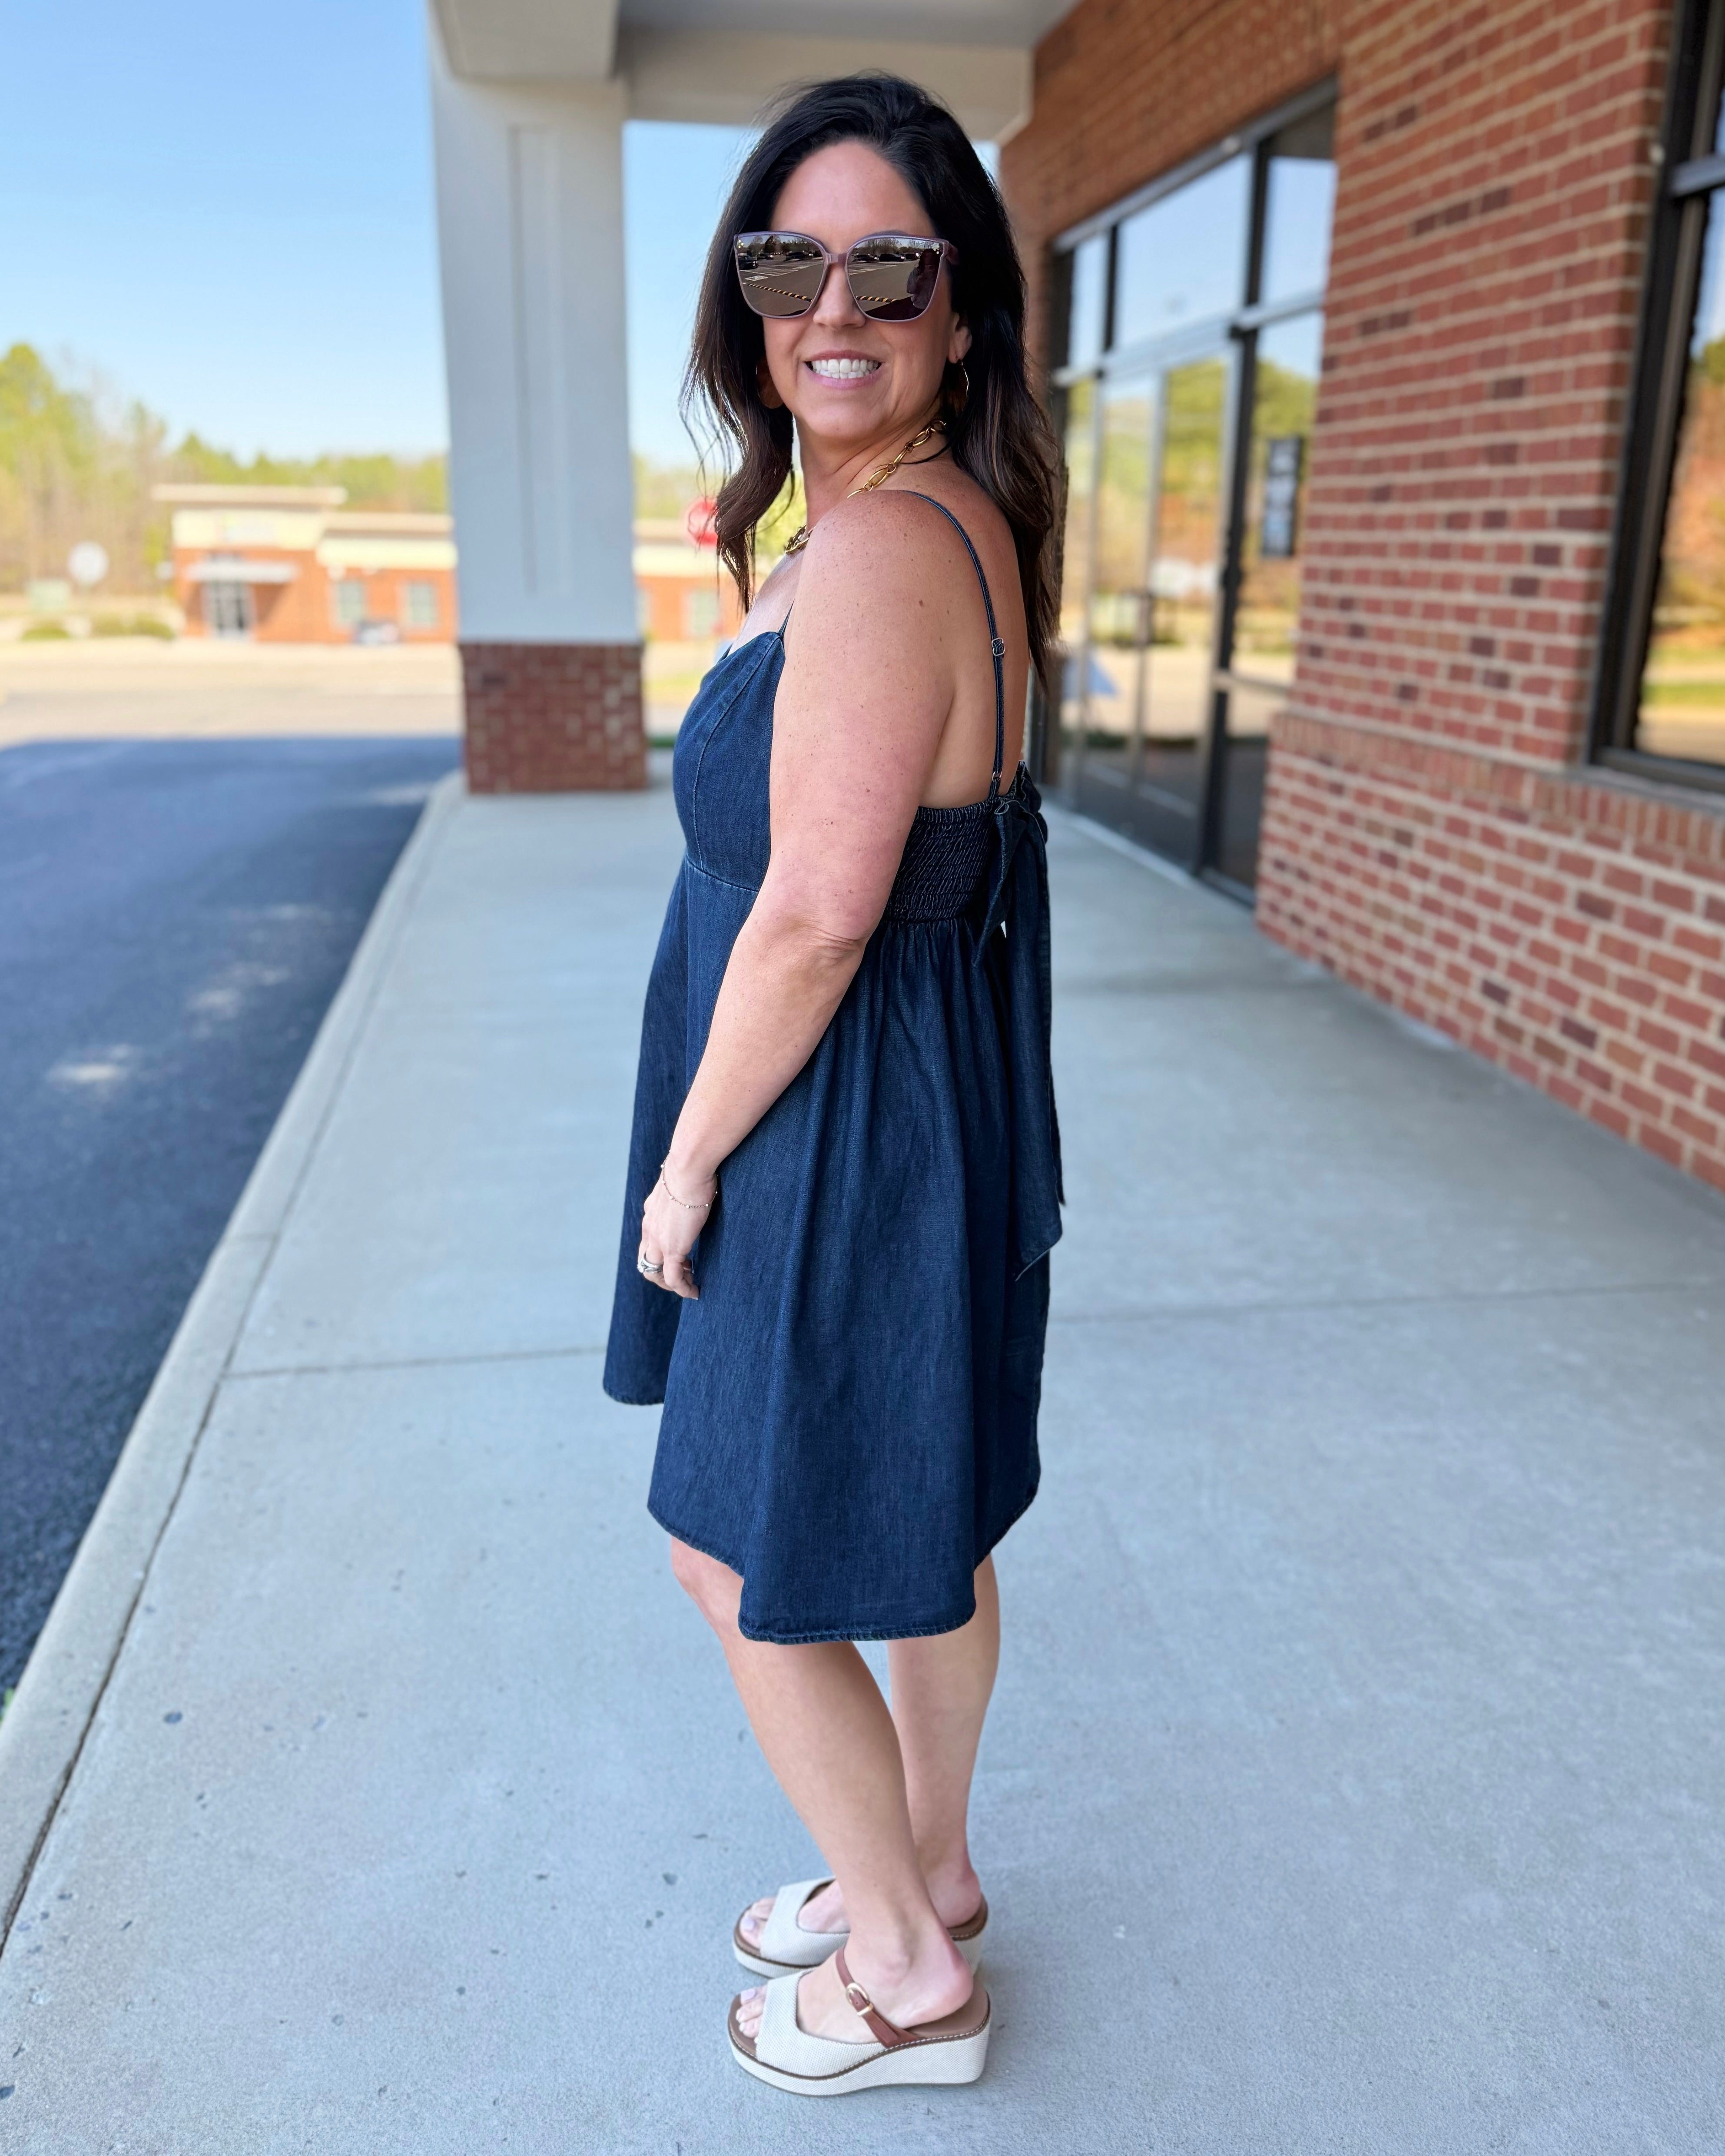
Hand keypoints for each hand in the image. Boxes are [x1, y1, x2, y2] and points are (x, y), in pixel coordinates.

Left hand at [637, 1163, 715, 1300]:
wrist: (688, 1169)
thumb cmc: (692, 1169)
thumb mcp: (682, 1183)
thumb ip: (683, 1192)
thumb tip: (697, 1186)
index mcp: (651, 1213)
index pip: (649, 1241)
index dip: (661, 1254)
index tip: (681, 1259)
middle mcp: (649, 1229)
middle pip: (646, 1261)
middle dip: (661, 1274)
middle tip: (683, 1275)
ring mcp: (658, 1240)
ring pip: (654, 1273)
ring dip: (670, 1284)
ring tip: (689, 1286)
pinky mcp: (671, 1248)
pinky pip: (673, 1278)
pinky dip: (682, 1288)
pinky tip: (694, 1291)